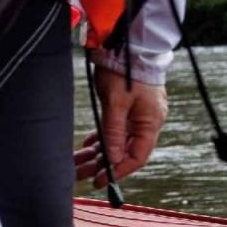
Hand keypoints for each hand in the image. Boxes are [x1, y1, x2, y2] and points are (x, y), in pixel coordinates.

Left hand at [75, 67, 167, 186]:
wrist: (128, 45)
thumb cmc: (124, 71)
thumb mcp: (116, 103)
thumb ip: (113, 131)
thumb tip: (111, 159)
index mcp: (150, 124)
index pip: (136, 157)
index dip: (118, 171)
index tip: (100, 181)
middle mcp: (145, 122)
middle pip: (124, 151)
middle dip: (101, 164)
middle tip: (80, 175)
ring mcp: (136, 115)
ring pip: (116, 141)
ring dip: (97, 153)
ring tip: (77, 164)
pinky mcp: (126, 108)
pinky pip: (113, 129)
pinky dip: (100, 138)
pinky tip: (86, 147)